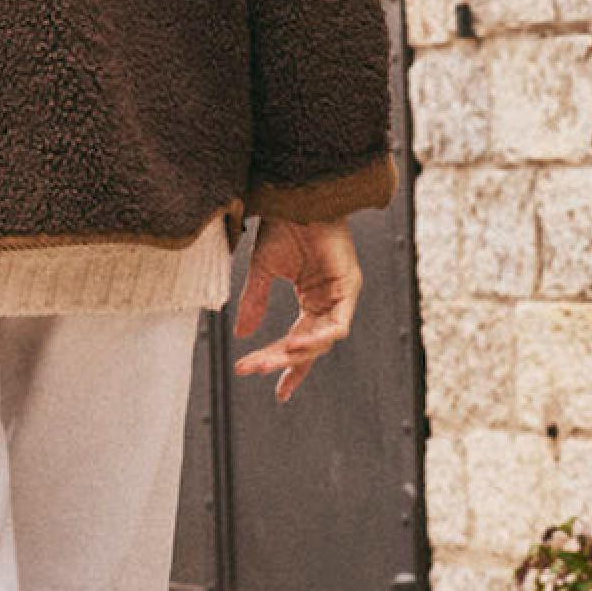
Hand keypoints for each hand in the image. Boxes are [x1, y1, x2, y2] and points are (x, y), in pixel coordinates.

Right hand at [231, 215, 361, 404]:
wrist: (296, 197)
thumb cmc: (284, 226)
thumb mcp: (263, 270)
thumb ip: (255, 302)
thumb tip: (241, 336)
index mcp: (313, 300)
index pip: (303, 344)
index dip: (290, 368)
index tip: (278, 393)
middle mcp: (330, 302)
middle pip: (308, 346)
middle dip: (279, 361)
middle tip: (251, 370)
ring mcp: (342, 297)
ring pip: (323, 341)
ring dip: (295, 354)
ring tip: (269, 360)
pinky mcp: (350, 287)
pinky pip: (337, 326)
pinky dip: (316, 338)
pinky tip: (292, 343)